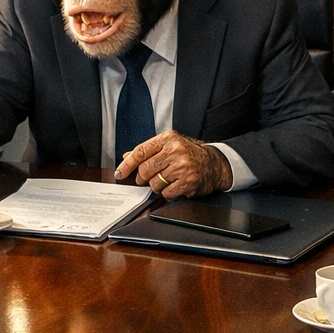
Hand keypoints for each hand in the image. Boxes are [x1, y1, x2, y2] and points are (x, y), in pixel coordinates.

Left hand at [114, 131, 232, 199]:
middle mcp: (175, 150)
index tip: (119, 173)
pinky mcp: (189, 181)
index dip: (127, 164)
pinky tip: (176, 186)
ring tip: (168, 180)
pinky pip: (167, 193)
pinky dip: (168, 193)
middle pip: (145, 170)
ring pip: (155, 183)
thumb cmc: (189, 154)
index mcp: (168, 139)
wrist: (214, 164)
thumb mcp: (169, 145)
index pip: (140, 152)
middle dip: (143, 178)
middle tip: (149, 178)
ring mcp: (183, 166)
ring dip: (158, 186)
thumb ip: (148, 151)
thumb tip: (126, 156)